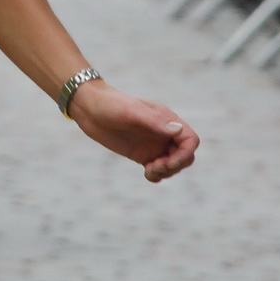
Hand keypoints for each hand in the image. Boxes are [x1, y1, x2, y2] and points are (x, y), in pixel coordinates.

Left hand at [69, 82, 198, 182]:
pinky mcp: (142, 154)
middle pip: (185, 156)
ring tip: (148, 170)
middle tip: (154, 166)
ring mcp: (154, 144)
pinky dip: (157, 175)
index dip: (185, 154)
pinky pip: (158, 169)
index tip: (168, 162)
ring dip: (166, 172)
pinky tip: (146, 173)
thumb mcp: (131, 112)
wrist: (89, 108)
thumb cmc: (110, 105)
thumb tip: (178, 130)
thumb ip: (154, 121)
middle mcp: (163, 133)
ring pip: (173, 165)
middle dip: (175, 166)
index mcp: (166, 119)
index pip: (190, 140)